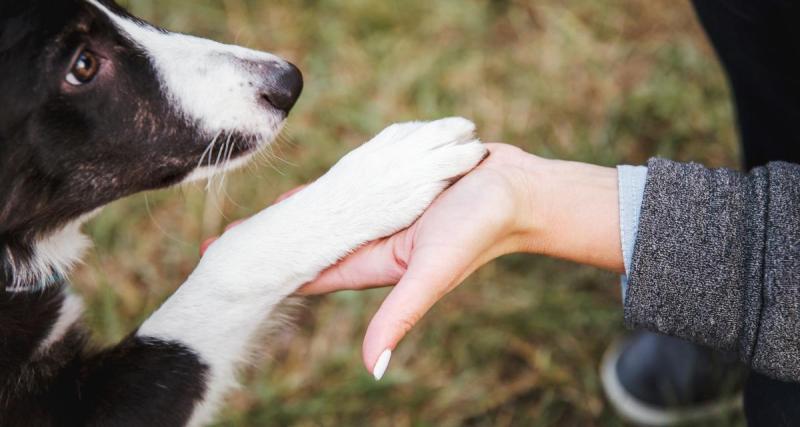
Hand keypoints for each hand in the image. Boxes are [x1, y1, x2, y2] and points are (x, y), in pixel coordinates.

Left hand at [203, 143, 622, 378]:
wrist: (518, 192)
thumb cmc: (480, 231)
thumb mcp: (432, 272)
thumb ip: (401, 315)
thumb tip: (374, 369)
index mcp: (371, 260)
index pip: (308, 270)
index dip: (269, 273)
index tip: (225, 275)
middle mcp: (371, 239)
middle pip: (308, 243)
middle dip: (268, 246)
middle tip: (219, 245)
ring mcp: (381, 212)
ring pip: (325, 214)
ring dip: (292, 217)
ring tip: (253, 220)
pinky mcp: (393, 185)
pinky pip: (350, 185)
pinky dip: (326, 188)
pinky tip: (305, 188)